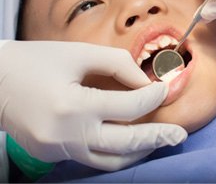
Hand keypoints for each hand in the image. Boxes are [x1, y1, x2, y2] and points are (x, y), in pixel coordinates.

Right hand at [0, 41, 186, 170]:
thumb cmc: (36, 60)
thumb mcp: (79, 53)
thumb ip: (117, 64)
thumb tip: (144, 83)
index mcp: (71, 106)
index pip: (127, 105)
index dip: (151, 96)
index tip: (163, 90)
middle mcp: (66, 136)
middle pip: (125, 143)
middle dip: (156, 137)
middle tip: (178, 135)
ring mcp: (57, 151)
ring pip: (111, 160)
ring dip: (138, 150)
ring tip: (158, 140)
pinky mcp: (53, 155)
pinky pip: (93, 158)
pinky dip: (115, 151)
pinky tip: (127, 140)